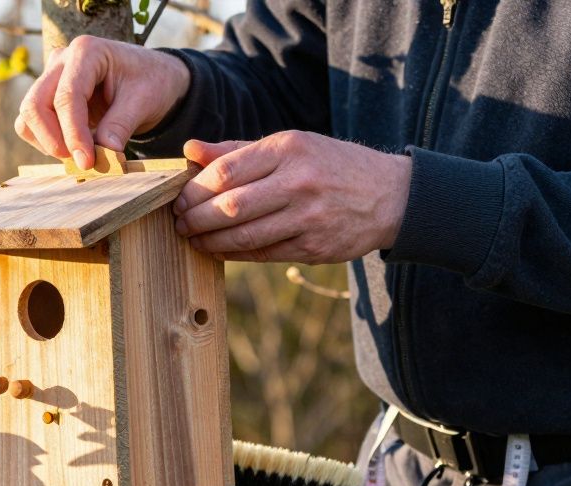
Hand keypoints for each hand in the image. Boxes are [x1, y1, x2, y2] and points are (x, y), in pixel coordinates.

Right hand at [14, 35, 189, 169]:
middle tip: (80, 163)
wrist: (150, 78)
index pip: (67, 96)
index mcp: (86, 51)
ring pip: (28, 116)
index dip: (73, 134)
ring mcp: (50, 77)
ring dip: (47, 142)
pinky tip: (72, 148)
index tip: (87, 162)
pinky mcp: (45, 96)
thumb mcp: (144, 101)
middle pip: (36, 104)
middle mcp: (61, 60)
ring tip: (80, 155)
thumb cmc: (150, 82)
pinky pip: (30, 124)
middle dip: (53, 140)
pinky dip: (46, 142)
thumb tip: (104, 155)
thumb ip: (121, 126)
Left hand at [173, 131, 411, 263]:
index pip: (226, 171)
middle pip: (230, 206)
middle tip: (179, 222)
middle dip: (195, 218)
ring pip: (244, 235)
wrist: (391, 195)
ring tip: (193, 238)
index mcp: (289, 149)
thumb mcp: (290, 145)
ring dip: (209, 240)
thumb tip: (190, 150)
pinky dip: (234, 253)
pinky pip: (263, 254)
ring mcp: (309, 217)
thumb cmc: (329, 165)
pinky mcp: (315, 247)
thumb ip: (237, 150)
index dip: (194, 190)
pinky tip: (218, 249)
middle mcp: (299, 181)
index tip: (179, 198)